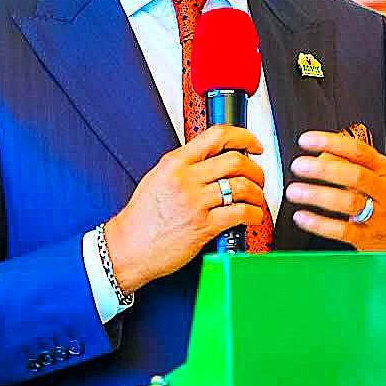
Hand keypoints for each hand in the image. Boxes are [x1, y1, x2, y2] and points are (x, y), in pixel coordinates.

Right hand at [105, 125, 266, 291]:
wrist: (127, 249)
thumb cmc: (141, 219)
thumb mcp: (157, 179)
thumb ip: (184, 166)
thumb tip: (214, 159)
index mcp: (175, 163)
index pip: (216, 136)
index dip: (244, 137)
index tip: (254, 144)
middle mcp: (186, 179)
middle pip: (235, 160)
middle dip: (255, 169)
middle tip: (258, 176)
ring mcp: (195, 203)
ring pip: (242, 186)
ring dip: (257, 192)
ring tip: (256, 198)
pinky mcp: (204, 226)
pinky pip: (240, 213)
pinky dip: (254, 214)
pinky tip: (252, 216)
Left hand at [286, 131, 385, 250]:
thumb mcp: (381, 180)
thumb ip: (354, 166)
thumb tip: (319, 155)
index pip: (359, 151)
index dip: (330, 143)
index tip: (305, 140)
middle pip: (354, 175)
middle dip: (322, 169)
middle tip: (297, 165)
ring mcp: (380, 216)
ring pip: (348, 202)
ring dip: (317, 195)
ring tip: (294, 191)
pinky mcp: (370, 239)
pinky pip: (342, 230)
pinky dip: (319, 223)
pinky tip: (302, 216)